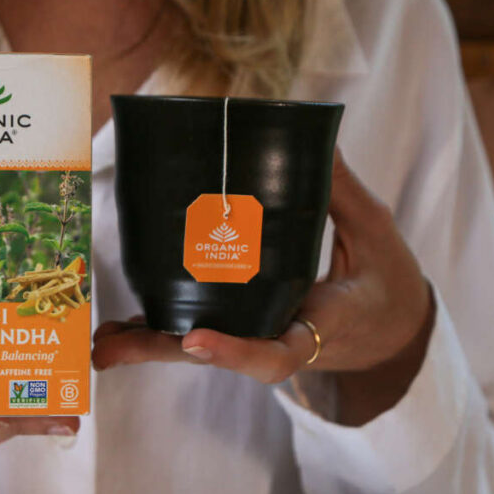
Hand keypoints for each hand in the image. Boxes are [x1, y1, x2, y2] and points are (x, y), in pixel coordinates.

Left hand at [93, 151, 434, 423]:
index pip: (276, 354)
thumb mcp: (378, 235)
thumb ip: (344, 191)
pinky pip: (204, 332)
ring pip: (201, 348)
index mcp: (320, 325)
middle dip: (162, 350)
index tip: (195, 338)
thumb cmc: (388, 284)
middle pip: (216, 354)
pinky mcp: (251, 328)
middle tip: (108, 346)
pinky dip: (164, 332)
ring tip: (101, 341)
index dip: (234, 351)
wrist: (392, 333)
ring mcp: (262, 337)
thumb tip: (317, 139)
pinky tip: (123, 328)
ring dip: (149, 345)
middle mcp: (281, 338)